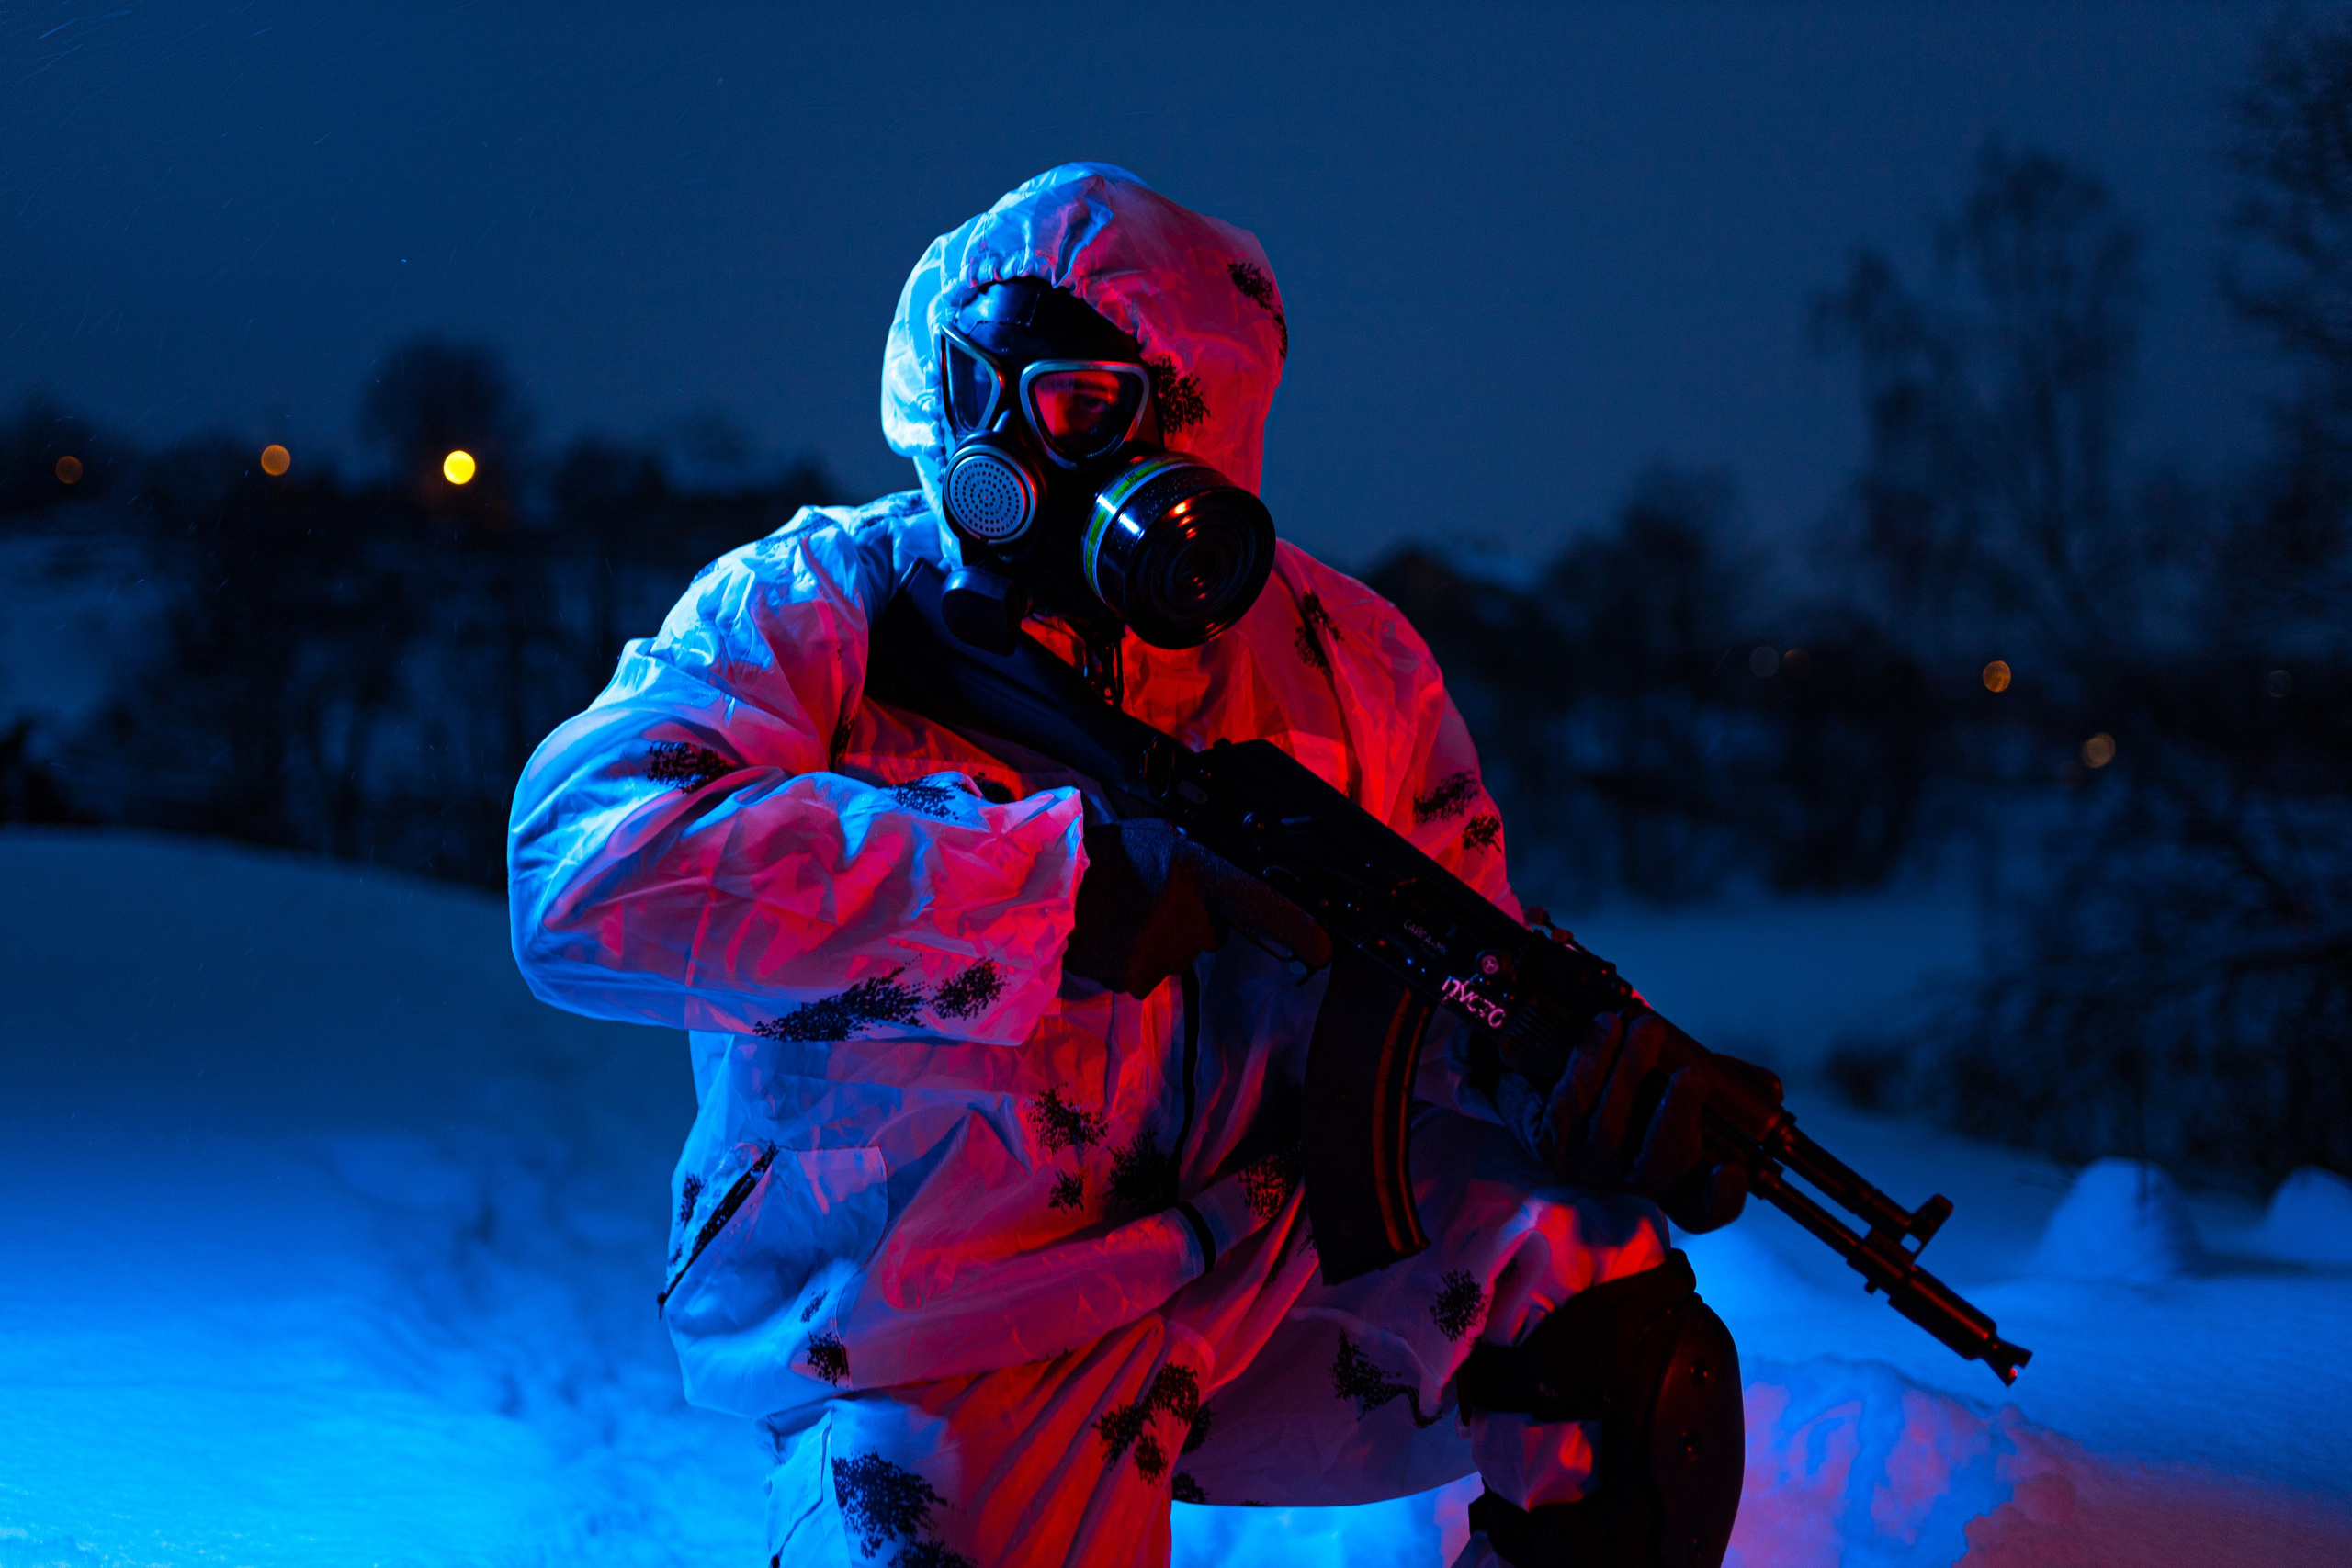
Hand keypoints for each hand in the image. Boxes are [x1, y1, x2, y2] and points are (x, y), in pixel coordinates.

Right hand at [1063, 819, 1329, 998]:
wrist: (1044, 885)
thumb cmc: (1099, 854)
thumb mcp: (1157, 837)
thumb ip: (1193, 861)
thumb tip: (1213, 881)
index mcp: (1200, 874)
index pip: (1261, 903)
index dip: (1298, 928)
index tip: (1324, 949)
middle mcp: (1192, 923)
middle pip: (1207, 933)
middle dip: (1184, 920)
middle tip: (1146, 895)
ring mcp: (1164, 957)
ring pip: (1171, 955)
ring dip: (1150, 938)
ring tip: (1116, 911)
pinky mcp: (1134, 981)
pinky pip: (1140, 973)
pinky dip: (1125, 957)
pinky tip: (1105, 934)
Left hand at [1499, 1011, 1748, 1232]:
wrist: (1549, 1090)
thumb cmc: (1633, 1095)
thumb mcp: (1682, 1090)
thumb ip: (1728, 1088)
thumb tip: (1770, 1088)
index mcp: (1672, 1183)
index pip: (1703, 1208)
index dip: (1721, 1197)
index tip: (1732, 1172)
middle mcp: (1630, 1185)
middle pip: (1659, 1164)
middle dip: (1677, 1116)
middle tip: (1692, 1075)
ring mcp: (1588, 1167)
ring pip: (1612, 1124)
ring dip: (1631, 1069)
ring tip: (1647, 1027)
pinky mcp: (1550, 1143)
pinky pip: (1572, 1100)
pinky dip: (1590, 1058)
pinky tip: (1605, 1026)